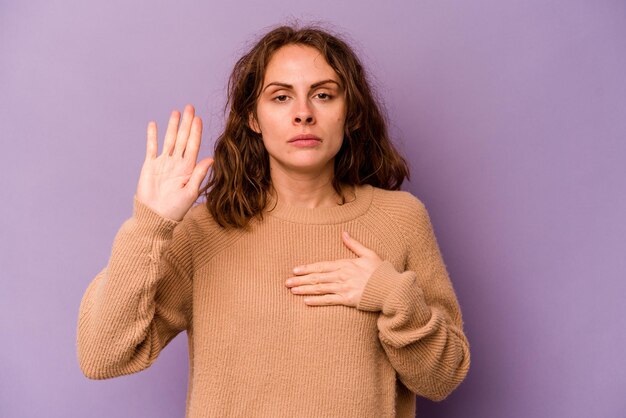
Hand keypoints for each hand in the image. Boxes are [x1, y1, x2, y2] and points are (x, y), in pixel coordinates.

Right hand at [136, 105, 212, 220]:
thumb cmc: (175, 209)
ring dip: (172, 126)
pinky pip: (151, 148)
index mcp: (188, 169)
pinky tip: (154, 124)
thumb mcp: (190, 192)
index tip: (199, 119)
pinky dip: (152, 136)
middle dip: (187, 123)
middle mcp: (177, 163)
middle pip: (183, 139)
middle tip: (190, 107)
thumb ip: (199, 174)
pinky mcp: (150, 166)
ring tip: (176, 112)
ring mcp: (163, 163)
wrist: (155, 216)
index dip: (196, 132)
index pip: (193, 146)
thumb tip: (211, 159)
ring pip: (169, 140)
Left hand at [285, 232, 382, 306]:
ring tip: (292, 290)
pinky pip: (329, 300)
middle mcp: (342, 276)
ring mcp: (344, 288)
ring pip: (320, 288)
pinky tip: (306, 301)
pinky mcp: (347, 299)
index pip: (321, 266)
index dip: (307, 268)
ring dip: (304, 289)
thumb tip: (343, 233)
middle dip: (300, 280)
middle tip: (286, 282)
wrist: (390, 288)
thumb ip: (354, 244)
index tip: (295, 270)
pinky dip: (317, 301)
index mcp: (345, 264)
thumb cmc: (380, 271)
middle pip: (317, 277)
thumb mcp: (368, 254)